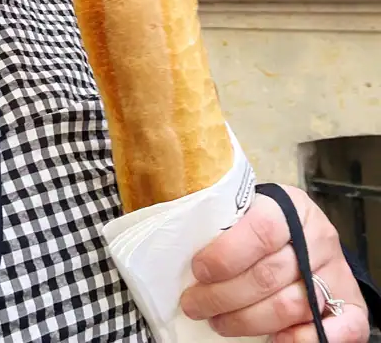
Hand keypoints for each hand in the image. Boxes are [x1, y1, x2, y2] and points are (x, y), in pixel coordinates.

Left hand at [180, 185, 368, 342]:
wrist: (309, 235)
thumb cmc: (267, 224)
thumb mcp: (250, 210)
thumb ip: (228, 226)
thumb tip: (185, 256)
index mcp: (289, 207)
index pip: (261, 229)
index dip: (226, 255)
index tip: (198, 271)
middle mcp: (318, 238)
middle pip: (268, 275)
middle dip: (223, 296)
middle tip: (194, 304)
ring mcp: (335, 271)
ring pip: (290, 305)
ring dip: (247, 321)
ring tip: (217, 321)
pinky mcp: (352, 302)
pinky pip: (341, 328)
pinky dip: (305, 339)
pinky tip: (276, 340)